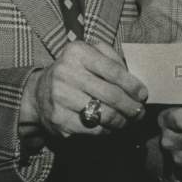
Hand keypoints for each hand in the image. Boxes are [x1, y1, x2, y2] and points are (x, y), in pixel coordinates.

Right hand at [20, 40, 147, 141]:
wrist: (38, 92)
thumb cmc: (74, 70)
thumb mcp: (90, 53)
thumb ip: (112, 59)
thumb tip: (135, 82)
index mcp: (77, 52)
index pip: (113, 70)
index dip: (132, 85)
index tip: (143, 95)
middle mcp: (66, 73)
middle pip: (110, 94)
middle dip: (130, 106)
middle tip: (140, 112)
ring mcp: (60, 97)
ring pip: (103, 114)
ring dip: (122, 120)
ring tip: (130, 120)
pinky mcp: (58, 119)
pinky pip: (92, 128)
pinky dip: (107, 129)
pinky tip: (112, 127)